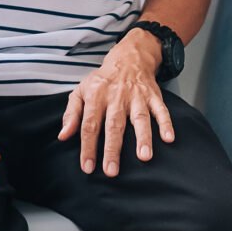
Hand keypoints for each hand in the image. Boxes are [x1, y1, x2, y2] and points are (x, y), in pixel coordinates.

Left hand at [58, 31, 174, 176]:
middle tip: (111, 170)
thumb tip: (63, 136)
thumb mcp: (81, 91)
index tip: (87, 167)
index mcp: (96, 96)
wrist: (128, 59)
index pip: (90, 124)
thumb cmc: (102, 81)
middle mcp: (116, 97)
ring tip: (144, 156)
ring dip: (143, 137)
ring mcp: (136, 96)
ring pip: (139, 117)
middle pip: (114, 125)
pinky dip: (166, 123)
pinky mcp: (153, 96)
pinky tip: (168, 138)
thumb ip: (71, 114)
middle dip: (112, 149)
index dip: (88, 146)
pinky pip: (161, 109)